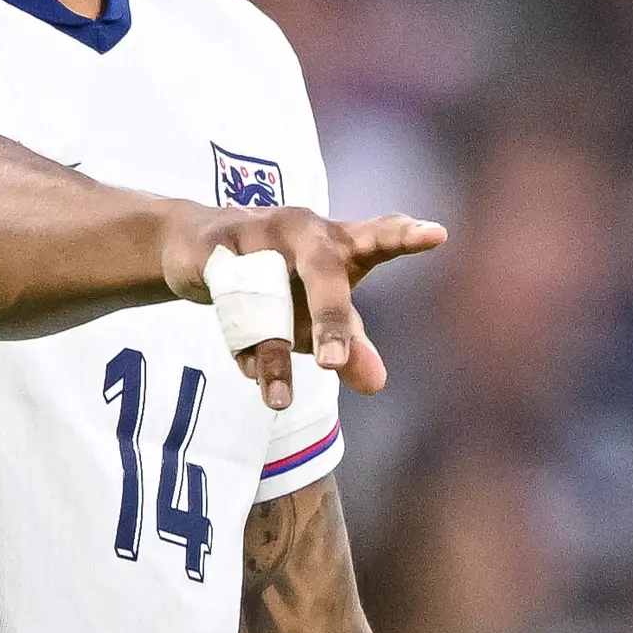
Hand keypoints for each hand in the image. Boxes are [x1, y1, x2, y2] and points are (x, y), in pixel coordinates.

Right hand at [169, 207, 446, 409]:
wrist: (194, 246)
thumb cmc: (278, 280)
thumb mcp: (317, 315)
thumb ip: (352, 344)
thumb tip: (377, 384)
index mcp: (339, 243)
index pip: (379, 235)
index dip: (406, 235)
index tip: (437, 234)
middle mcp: (303, 229)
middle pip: (323, 271)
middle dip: (328, 319)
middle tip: (332, 364)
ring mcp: (257, 232)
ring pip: (269, 299)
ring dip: (272, 354)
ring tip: (280, 402)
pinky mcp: (215, 248)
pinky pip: (230, 304)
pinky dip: (241, 345)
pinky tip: (252, 374)